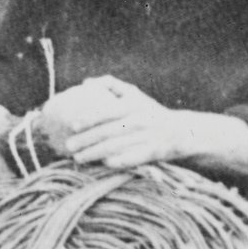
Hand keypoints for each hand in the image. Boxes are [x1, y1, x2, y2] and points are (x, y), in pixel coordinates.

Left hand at [39, 77, 185, 169]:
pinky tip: (101, 165)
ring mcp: (144, 138)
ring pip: (115, 147)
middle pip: (106, 132)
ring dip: (94, 154)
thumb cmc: (149, 111)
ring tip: (78, 158)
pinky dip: (115, 162)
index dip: (88, 118)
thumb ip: (110, 85)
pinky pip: (130, 159)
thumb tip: (85, 83)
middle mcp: (138, 120)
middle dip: (85, 140)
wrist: (179, 131)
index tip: (73, 126)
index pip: (106, 111)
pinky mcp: (150, 153)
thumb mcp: (133, 94)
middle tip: (68, 146)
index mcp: (132, 105)